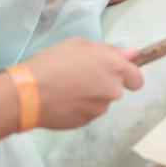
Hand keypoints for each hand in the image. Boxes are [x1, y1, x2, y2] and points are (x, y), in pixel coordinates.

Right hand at [26, 38, 142, 128]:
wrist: (28, 93)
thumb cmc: (53, 61)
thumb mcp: (79, 44)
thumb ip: (109, 50)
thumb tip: (132, 54)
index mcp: (114, 67)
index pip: (137, 79)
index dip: (128, 76)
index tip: (114, 73)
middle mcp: (112, 90)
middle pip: (117, 90)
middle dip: (104, 84)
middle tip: (81, 75)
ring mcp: (99, 109)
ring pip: (101, 102)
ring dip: (91, 96)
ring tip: (67, 87)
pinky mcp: (86, 122)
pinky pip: (88, 112)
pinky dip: (80, 107)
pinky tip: (63, 100)